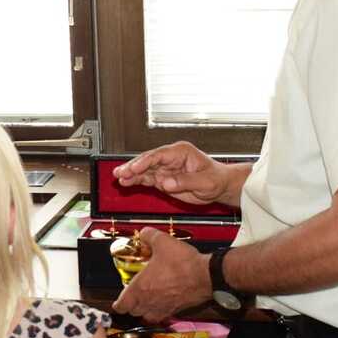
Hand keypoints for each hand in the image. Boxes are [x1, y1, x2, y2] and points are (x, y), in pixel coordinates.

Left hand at [111, 228, 211, 322]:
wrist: (205, 275)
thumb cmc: (183, 264)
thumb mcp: (162, 242)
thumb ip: (149, 236)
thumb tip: (144, 234)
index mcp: (141, 287)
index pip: (122, 305)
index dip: (118, 304)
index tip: (117, 302)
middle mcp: (150, 301)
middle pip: (133, 311)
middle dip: (131, 305)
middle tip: (132, 297)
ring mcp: (163, 307)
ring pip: (147, 316)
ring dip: (144, 310)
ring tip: (145, 301)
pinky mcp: (176, 309)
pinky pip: (163, 316)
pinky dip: (160, 311)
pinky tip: (163, 302)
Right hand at [114, 141, 236, 206]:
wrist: (219, 186)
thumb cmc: (215, 179)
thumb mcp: (205, 182)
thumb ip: (185, 182)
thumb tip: (166, 183)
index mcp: (181, 152)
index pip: (159, 155)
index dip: (145, 161)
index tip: (134, 168)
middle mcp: (170, 158)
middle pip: (147, 160)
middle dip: (133, 166)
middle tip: (120, 172)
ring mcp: (165, 168)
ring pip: (144, 169)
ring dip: (131, 173)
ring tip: (118, 177)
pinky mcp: (163, 178)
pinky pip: (146, 178)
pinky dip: (136, 181)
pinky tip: (125, 182)